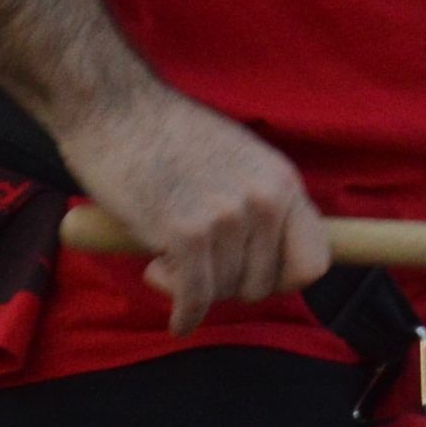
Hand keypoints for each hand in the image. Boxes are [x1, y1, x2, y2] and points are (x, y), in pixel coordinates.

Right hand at [58, 80, 325, 331]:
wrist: (111, 105)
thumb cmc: (164, 134)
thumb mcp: (238, 159)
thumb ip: (259, 204)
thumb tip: (269, 260)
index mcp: (282, 181)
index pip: (314, 261)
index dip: (282, 280)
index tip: (251, 277)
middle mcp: (264, 200)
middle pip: (264, 286)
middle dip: (228, 286)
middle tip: (194, 267)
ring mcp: (227, 217)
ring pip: (224, 293)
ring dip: (192, 288)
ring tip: (165, 257)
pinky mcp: (186, 233)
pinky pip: (194, 298)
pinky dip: (184, 316)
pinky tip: (177, 321)